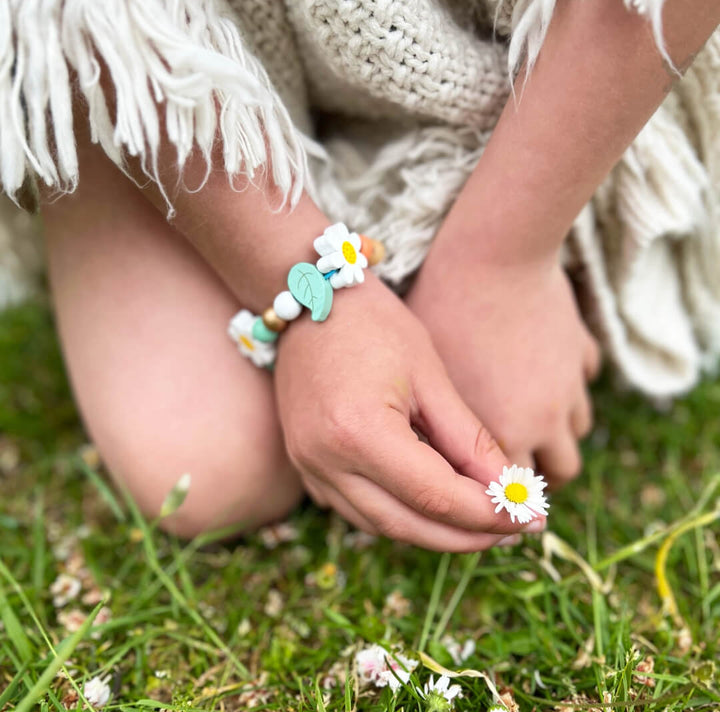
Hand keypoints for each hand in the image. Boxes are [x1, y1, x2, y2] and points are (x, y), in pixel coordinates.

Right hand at [274, 275, 546, 551]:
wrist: (309, 299)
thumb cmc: (374, 324)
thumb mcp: (430, 376)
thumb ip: (469, 441)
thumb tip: (509, 492)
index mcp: (359, 432)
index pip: (436, 497)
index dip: (488, 514)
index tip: (531, 518)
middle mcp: (325, 461)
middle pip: (407, 525)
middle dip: (466, 536)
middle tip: (515, 529)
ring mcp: (308, 467)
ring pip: (381, 525)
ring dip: (434, 532)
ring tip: (482, 521)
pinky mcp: (304, 465)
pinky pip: (357, 510)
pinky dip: (401, 515)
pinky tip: (434, 505)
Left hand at [406, 257, 599, 487]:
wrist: (491, 255)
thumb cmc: (444, 313)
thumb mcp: (432, 378)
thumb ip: (443, 428)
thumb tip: (433, 463)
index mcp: (503, 431)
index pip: (514, 493)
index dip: (501, 501)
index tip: (490, 500)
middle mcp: (545, 418)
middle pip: (558, 474)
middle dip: (537, 480)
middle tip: (513, 471)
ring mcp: (570, 386)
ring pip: (576, 436)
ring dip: (555, 438)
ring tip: (527, 425)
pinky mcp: (584, 352)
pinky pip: (583, 387)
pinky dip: (567, 392)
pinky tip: (540, 377)